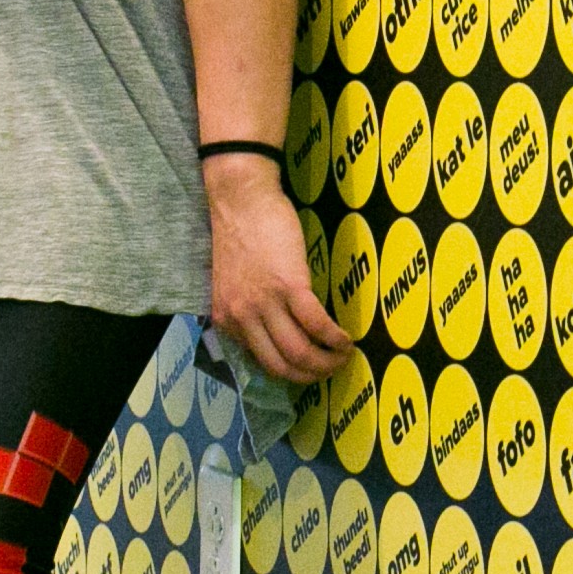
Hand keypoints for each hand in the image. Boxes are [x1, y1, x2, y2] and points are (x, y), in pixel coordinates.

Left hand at [203, 158, 351, 382]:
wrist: (241, 199)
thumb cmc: (241, 233)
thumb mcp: (232, 283)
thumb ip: (247, 309)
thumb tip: (274, 328)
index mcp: (227, 319)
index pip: (261, 362)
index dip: (291, 372)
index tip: (310, 368)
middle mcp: (242, 317)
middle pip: (282, 365)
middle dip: (311, 375)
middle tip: (332, 370)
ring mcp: (265, 303)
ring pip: (300, 352)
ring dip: (327, 361)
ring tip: (343, 356)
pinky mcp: (289, 286)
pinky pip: (316, 324)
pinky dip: (335, 337)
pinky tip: (346, 338)